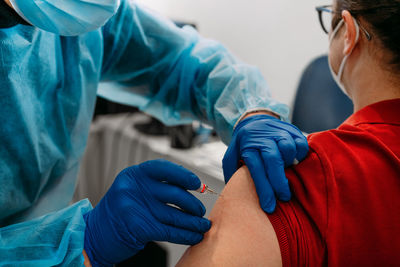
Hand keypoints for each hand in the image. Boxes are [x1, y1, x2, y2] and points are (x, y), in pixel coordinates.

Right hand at [83, 159, 210, 266]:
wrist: (94, 235)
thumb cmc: (120, 212)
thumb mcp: (134, 190)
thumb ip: (157, 185)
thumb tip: (191, 185)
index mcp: (133, 175)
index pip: (163, 168)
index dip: (183, 175)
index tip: (196, 184)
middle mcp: (133, 188)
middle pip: (173, 193)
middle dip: (192, 204)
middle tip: (200, 211)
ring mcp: (134, 208)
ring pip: (174, 215)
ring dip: (193, 222)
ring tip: (203, 226)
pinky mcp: (138, 228)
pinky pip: (170, 231)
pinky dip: (186, 235)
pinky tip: (195, 236)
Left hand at [223, 114, 308, 212]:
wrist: (256, 119)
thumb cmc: (245, 143)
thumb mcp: (232, 153)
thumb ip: (231, 170)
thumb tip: (232, 193)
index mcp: (248, 146)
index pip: (256, 168)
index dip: (263, 188)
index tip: (268, 206)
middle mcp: (263, 138)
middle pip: (272, 160)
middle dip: (278, 182)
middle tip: (284, 198)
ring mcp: (279, 132)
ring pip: (287, 149)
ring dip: (289, 164)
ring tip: (287, 173)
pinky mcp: (292, 130)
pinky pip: (300, 144)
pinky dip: (299, 154)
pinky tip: (294, 161)